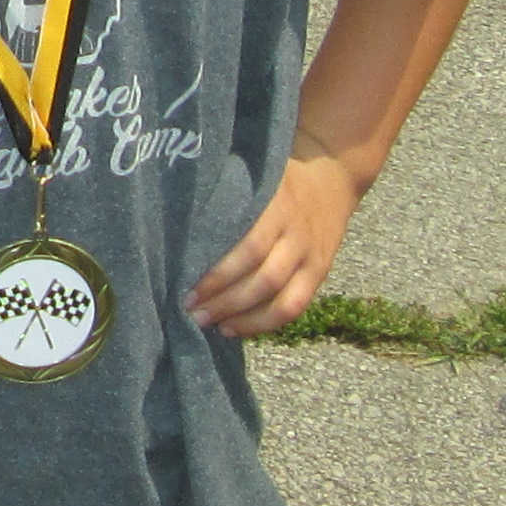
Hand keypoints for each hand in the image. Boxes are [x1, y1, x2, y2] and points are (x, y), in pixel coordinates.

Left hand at [191, 148, 361, 338]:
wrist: (331, 176)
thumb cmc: (274, 180)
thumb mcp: (254, 177)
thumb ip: (226, 199)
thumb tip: (175, 226)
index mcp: (277, 205)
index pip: (250, 248)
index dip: (219, 274)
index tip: (188, 289)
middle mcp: (298, 233)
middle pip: (264, 278)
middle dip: (225, 301)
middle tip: (192, 312)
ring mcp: (311, 255)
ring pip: (281, 298)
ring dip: (243, 318)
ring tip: (211, 325)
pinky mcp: (320, 273)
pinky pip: (295, 306)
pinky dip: (265, 324)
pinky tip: (236, 329)